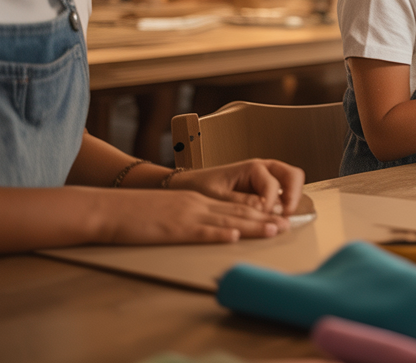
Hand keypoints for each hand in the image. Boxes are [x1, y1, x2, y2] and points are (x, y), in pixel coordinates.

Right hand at [93, 188, 290, 243]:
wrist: (109, 207)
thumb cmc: (135, 212)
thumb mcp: (168, 208)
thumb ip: (188, 214)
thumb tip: (207, 226)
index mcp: (196, 200)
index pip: (233, 205)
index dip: (258, 211)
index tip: (276, 217)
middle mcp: (197, 204)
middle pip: (238, 211)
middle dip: (264, 218)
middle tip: (286, 224)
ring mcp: (187, 215)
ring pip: (227, 220)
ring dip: (253, 226)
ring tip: (274, 230)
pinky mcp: (174, 228)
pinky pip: (201, 231)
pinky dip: (220, 234)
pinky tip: (235, 235)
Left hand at [168, 158, 305, 214]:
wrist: (191, 184)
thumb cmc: (202, 186)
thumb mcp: (218, 196)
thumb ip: (242, 202)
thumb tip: (263, 208)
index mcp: (252, 167)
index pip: (272, 184)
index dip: (269, 204)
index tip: (262, 217)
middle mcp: (264, 170)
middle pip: (293, 175)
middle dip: (293, 195)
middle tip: (286, 214)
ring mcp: (267, 178)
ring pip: (293, 182)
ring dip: (292, 198)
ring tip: (283, 216)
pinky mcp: (266, 189)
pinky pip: (285, 192)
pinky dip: (286, 203)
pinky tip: (278, 216)